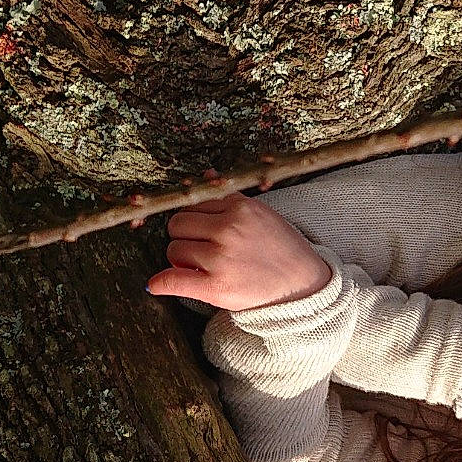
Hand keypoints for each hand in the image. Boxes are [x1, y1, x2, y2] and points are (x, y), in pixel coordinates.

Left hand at [147, 194, 332, 311]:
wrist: (304, 286)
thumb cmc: (282, 249)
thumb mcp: (261, 215)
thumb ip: (231, 198)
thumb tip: (207, 174)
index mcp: (240, 208)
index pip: (194, 204)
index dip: (195, 219)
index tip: (201, 232)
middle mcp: (228, 229)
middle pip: (177, 225)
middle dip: (184, 237)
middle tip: (199, 250)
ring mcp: (221, 258)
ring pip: (174, 250)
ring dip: (180, 260)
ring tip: (201, 268)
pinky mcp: (216, 287)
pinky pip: (172, 280)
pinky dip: (160, 283)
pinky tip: (157, 285)